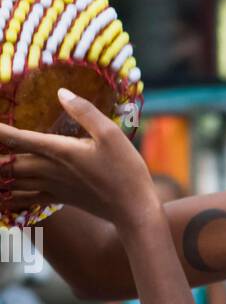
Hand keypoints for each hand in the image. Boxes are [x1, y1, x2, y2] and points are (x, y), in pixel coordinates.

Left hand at [0, 88, 158, 228]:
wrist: (134, 211)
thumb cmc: (126, 172)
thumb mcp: (111, 134)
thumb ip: (84, 111)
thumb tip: (61, 92)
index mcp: (59, 151)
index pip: (18, 138)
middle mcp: (50, 171)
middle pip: (8, 164)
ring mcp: (53, 188)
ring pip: (13, 183)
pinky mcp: (60, 199)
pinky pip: (26, 200)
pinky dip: (10, 199)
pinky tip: (4, 198)